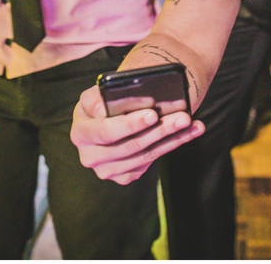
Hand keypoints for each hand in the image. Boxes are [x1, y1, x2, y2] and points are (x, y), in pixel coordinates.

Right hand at [70, 83, 202, 184]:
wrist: (110, 117)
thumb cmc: (102, 102)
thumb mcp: (94, 95)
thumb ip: (95, 99)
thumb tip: (101, 110)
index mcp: (80, 132)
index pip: (106, 131)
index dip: (130, 124)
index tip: (153, 114)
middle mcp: (89, 156)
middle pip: (131, 146)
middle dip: (160, 130)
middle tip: (182, 118)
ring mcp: (106, 169)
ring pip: (145, 156)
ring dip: (172, 138)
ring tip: (190, 123)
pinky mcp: (123, 176)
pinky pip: (150, 163)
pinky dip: (171, 146)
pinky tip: (186, 133)